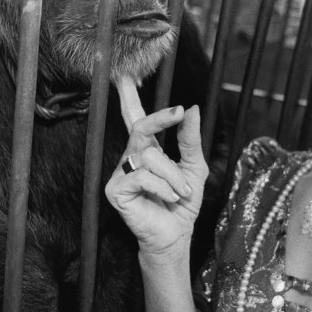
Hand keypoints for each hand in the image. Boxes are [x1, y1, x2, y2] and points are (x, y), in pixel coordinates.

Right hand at [105, 78, 207, 257]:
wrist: (176, 234)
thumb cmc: (183, 202)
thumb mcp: (195, 166)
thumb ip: (190, 139)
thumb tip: (191, 110)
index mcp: (147, 150)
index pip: (134, 119)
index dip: (128, 98)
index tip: (124, 77)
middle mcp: (131, 158)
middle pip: (140, 128)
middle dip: (161, 119)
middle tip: (178, 112)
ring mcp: (121, 173)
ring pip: (150, 157)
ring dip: (174, 175)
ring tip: (181, 192)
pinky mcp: (115, 190)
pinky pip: (143, 176)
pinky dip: (164, 187)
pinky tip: (169, 198)